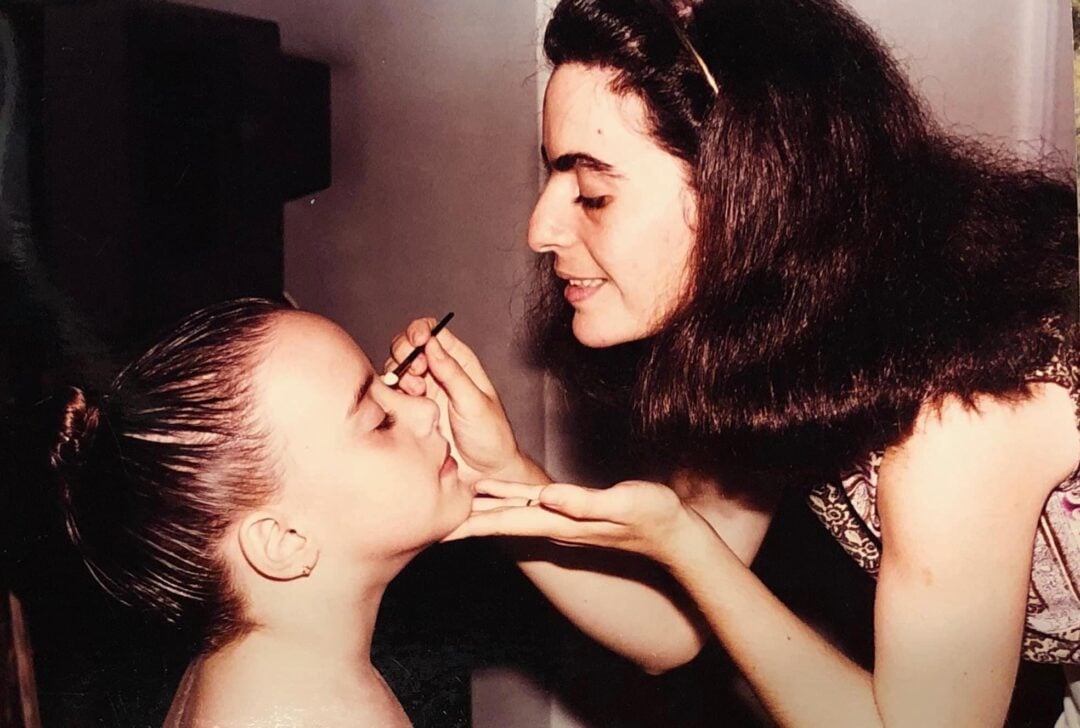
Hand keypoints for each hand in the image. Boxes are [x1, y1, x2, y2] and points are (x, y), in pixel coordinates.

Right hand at [388, 317, 522, 482]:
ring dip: (401, 375)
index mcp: (460, 362)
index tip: (417, 340)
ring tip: (416, 392)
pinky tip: (408, 403)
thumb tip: (432, 343)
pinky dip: (393, 393)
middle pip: (408, 346)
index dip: (420, 330)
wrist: (484, 473)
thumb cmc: (490, 436)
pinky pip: (392, 393)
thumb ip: (452, 372)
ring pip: (398, 369)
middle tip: (417, 373)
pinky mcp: (411, 410)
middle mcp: (439, 372)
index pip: (434, 332)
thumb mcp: (474, 401)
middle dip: (405, 353)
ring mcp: (423, 391)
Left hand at [444, 479, 708, 567]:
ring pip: (509, 512)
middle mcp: (553, 522)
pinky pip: (526, 503)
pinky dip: (503, 498)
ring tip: (448, 503)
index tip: (440, 525)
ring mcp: (560, 518)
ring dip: (479, 509)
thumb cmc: (654, 517)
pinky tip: (491, 493)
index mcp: (559, 521)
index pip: (505, 522)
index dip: (472, 521)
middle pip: (497, 520)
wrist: (674, 534)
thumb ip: (584, 502)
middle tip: (427, 518)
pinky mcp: (568, 509)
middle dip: (464, 519)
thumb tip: (545, 496)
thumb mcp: (622, 505)